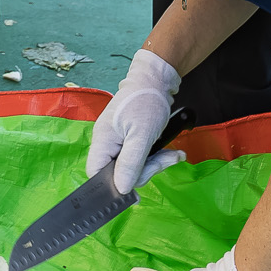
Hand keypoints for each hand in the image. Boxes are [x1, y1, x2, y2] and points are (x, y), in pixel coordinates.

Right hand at [89, 49, 183, 193]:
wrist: (156, 80)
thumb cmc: (146, 102)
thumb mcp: (141, 135)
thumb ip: (130, 163)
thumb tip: (121, 189)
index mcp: (103, 142)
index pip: (97, 174)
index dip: (115, 183)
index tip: (139, 179)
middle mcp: (107, 144)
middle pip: (119, 174)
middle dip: (146, 171)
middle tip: (165, 161)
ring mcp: (119, 143)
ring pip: (133, 168)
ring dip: (156, 164)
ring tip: (173, 155)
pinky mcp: (131, 142)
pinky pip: (141, 159)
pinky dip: (157, 158)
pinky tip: (172, 153)